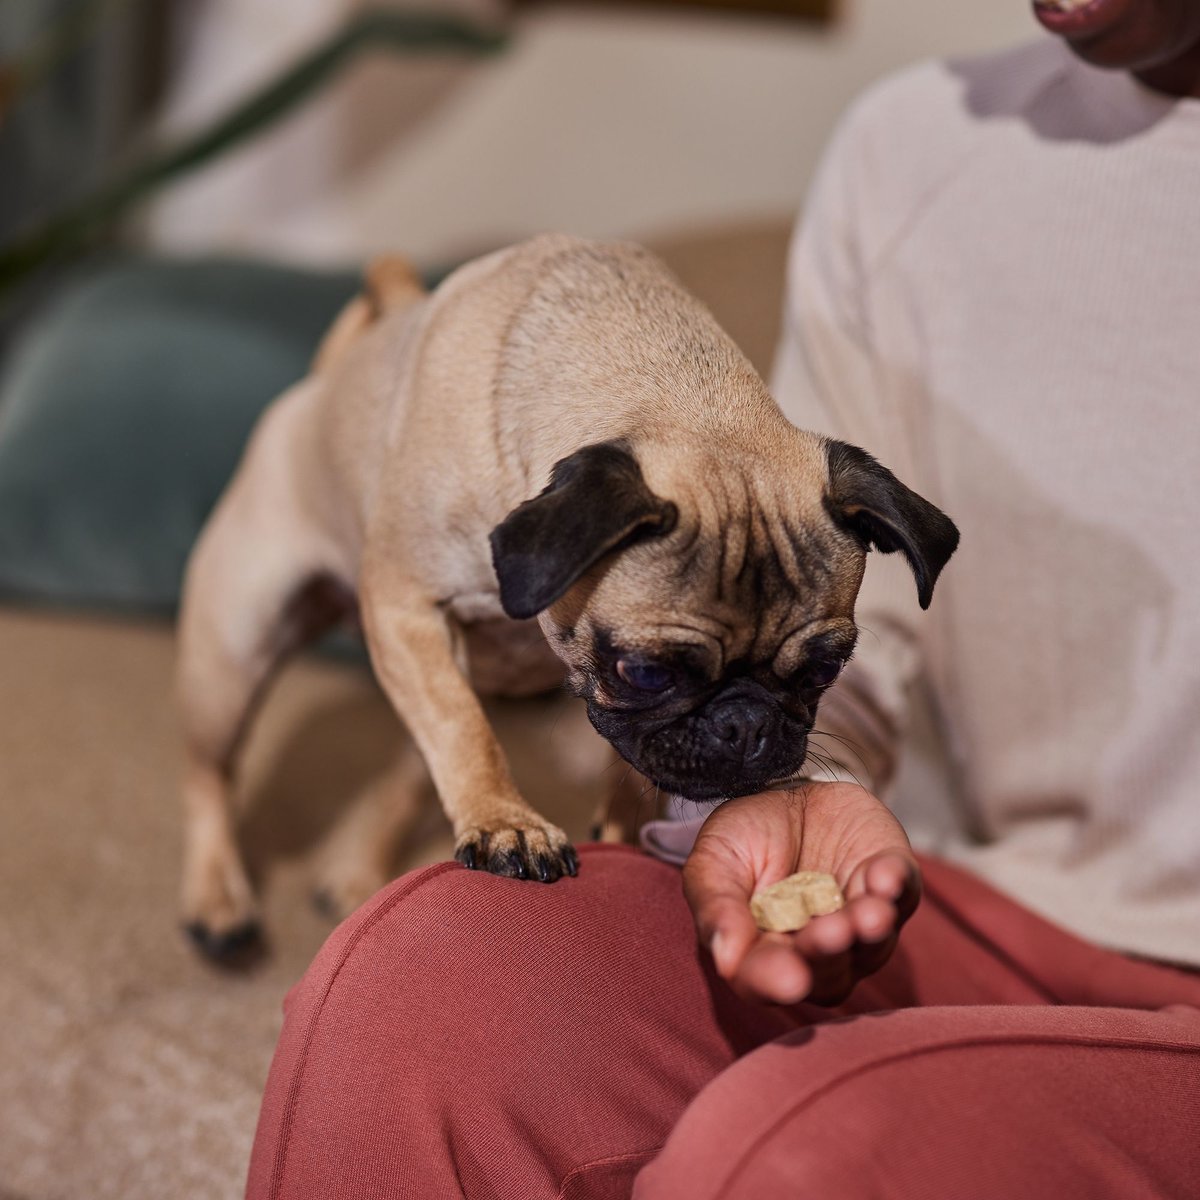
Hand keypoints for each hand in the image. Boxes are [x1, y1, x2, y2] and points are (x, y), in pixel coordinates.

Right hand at [682, 782, 919, 1005]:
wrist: (783, 790)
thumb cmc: (743, 838)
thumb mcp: (713, 863)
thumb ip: (716, 908)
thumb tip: (725, 956)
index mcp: (766, 952)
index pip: (767, 979)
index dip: (776, 980)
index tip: (788, 979)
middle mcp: (819, 951)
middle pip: (828, 972)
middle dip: (829, 953)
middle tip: (829, 933)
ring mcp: (860, 921)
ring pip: (873, 945)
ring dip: (870, 932)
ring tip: (868, 914)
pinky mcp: (894, 882)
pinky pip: (905, 893)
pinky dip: (898, 887)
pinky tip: (883, 876)